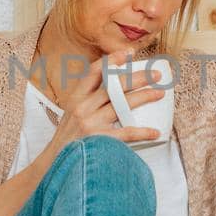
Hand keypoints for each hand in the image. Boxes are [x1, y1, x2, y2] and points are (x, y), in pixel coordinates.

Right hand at [42, 52, 165, 159]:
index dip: (113, 60)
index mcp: (76, 97)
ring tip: (159, 93)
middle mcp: (83, 106)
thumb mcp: (72, 112)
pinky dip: (142, 132)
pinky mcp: (98, 140)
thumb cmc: (67, 137)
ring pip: (123, 104)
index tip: (130, 53)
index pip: (94, 71)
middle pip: (115, 85)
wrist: (56, 163)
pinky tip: (155, 132)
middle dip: (138, 77)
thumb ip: (88, 99)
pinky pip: (126, 133)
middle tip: (156, 74)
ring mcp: (91, 123)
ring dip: (144, 97)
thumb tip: (112, 87)